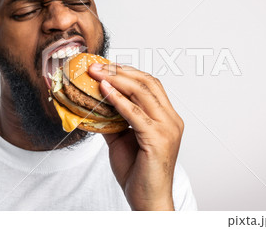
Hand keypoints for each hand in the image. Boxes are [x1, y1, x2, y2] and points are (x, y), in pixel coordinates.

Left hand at [88, 63, 183, 210]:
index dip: (128, 72)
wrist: (148, 201)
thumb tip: (94, 104)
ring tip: (97, 73)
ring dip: (117, 80)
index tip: (106, 66)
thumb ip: (112, 120)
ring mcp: (167, 128)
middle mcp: (171, 120)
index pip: (150, 85)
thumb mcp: (122, 140)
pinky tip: (104, 91)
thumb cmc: (138, 173)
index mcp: (167, 118)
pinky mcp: (158, 139)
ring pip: (143, 93)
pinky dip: (118, 100)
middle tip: (98, 65)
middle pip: (148, 83)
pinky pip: (135, 114)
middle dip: (121, 71)